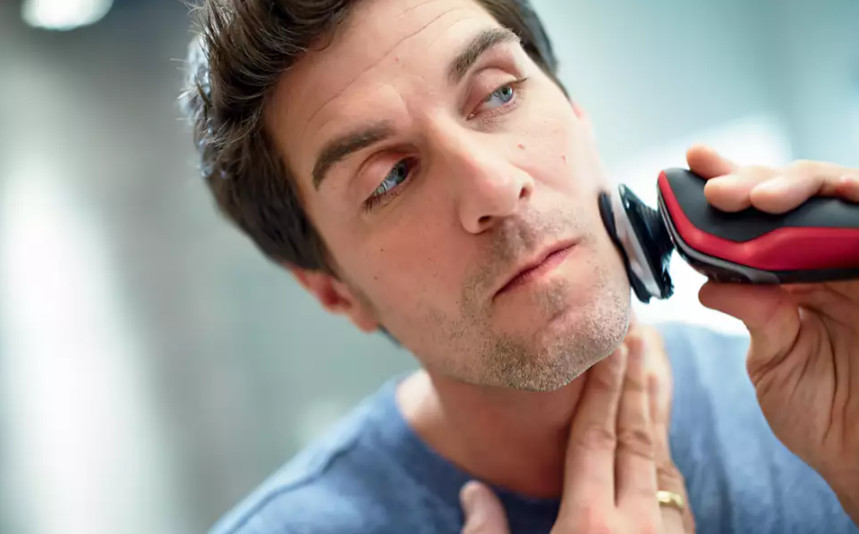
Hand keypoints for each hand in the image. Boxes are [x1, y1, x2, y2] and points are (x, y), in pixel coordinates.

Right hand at [458, 325, 694, 532]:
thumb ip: (488, 532)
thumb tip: (474, 491)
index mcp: (586, 524)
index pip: (595, 438)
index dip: (603, 389)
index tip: (612, 347)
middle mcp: (634, 525)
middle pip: (634, 439)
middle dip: (633, 384)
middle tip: (636, 338)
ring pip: (662, 461)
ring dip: (655, 413)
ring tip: (653, 370)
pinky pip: (676, 492)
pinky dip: (667, 455)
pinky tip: (661, 439)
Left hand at [687, 145, 858, 522]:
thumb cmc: (823, 413)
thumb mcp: (775, 360)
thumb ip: (754, 314)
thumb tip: (711, 280)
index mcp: (792, 274)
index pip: (759, 216)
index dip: (732, 182)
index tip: (694, 162)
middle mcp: (829, 258)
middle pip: (797, 194)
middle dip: (755, 182)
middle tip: (720, 192)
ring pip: (840, 196)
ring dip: (802, 187)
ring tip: (764, 198)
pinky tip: (843, 196)